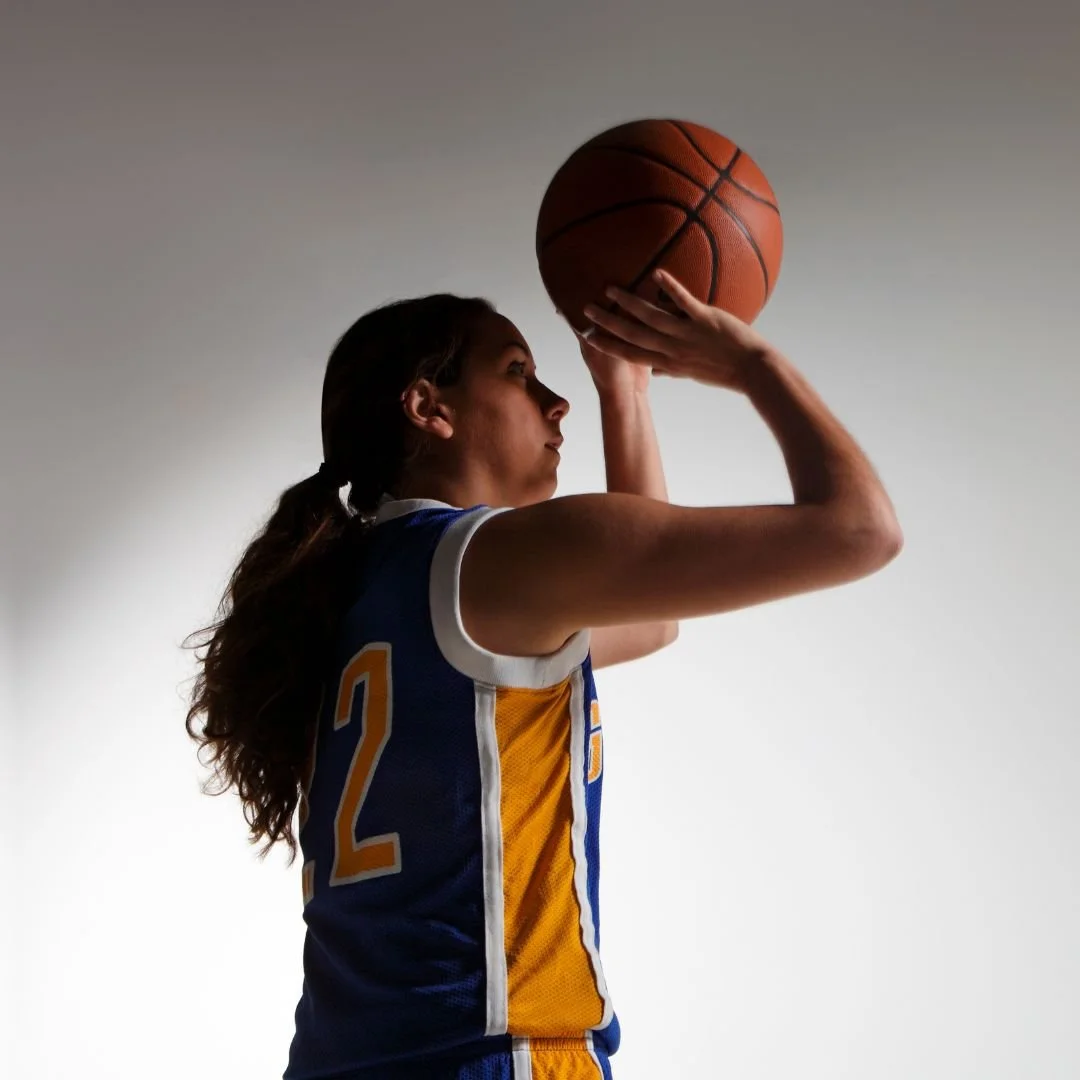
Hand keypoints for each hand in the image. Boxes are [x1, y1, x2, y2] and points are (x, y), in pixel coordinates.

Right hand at [582, 269, 772, 393]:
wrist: (753, 371)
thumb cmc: (724, 372)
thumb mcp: (692, 374)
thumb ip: (672, 370)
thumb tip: (657, 371)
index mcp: (669, 363)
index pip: (632, 355)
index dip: (608, 346)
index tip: (589, 338)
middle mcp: (674, 350)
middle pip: (633, 336)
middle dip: (608, 322)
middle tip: (587, 309)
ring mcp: (688, 334)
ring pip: (652, 317)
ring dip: (629, 302)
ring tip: (611, 288)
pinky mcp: (706, 320)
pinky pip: (684, 301)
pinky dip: (670, 288)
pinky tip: (657, 272)